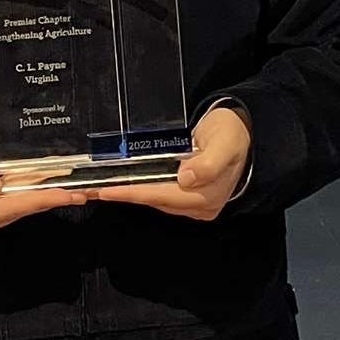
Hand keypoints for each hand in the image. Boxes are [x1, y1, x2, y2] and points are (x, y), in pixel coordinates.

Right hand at [0, 131, 85, 238]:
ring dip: (48, 193)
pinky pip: (15, 190)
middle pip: (20, 208)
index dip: (37, 200)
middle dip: (51, 200)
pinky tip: (53, 177)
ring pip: (21, 200)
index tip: (63, 194)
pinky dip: (34, 183)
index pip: (8, 209)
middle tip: (83, 193)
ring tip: (77, 187)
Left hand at [86, 105, 250, 220]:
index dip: (132, 193)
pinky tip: (123, 183)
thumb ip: (208, 162)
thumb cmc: (233, 134)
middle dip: (123, 194)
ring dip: (129, 192)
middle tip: (91, 190)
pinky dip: (140, 188)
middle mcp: (199, 206)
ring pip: (154, 199)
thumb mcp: (224, 142)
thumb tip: (186, 178)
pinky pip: (159, 194)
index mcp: (207, 196)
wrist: (247, 134)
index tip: (107, 190)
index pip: (161, 195)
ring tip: (100, 187)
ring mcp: (193, 204)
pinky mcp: (188, 196)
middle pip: (154, 200)